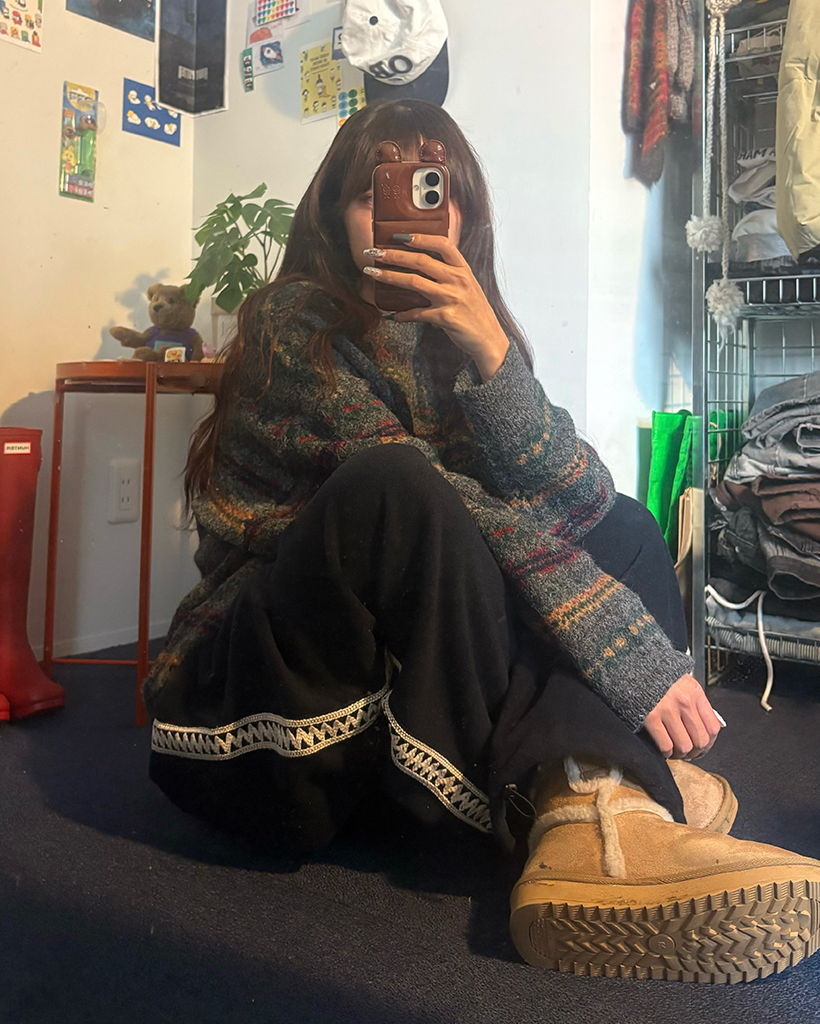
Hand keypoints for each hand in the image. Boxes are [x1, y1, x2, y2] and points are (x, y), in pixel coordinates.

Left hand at [363, 234, 508, 380]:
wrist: (488, 339)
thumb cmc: (475, 312)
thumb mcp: (467, 286)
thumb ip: (448, 274)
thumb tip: (420, 266)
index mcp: (463, 269)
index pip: (442, 244)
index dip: (420, 237)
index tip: (399, 235)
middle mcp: (457, 280)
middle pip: (421, 261)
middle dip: (394, 255)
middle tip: (374, 252)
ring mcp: (451, 298)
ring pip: (414, 282)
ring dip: (389, 276)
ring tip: (372, 273)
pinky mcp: (445, 317)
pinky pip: (416, 313)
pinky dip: (402, 314)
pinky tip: (392, 315)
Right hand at [643, 673, 723, 759]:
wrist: (630, 665)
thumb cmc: (655, 674)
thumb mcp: (681, 682)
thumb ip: (694, 702)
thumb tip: (703, 726)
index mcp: (694, 692)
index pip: (713, 727)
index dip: (709, 744)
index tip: (703, 748)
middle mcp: (684, 702)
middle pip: (701, 740)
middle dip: (695, 752)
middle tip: (688, 753)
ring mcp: (667, 710)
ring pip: (684, 746)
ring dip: (680, 754)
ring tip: (674, 752)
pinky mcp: (650, 717)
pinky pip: (665, 745)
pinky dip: (666, 753)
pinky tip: (663, 749)